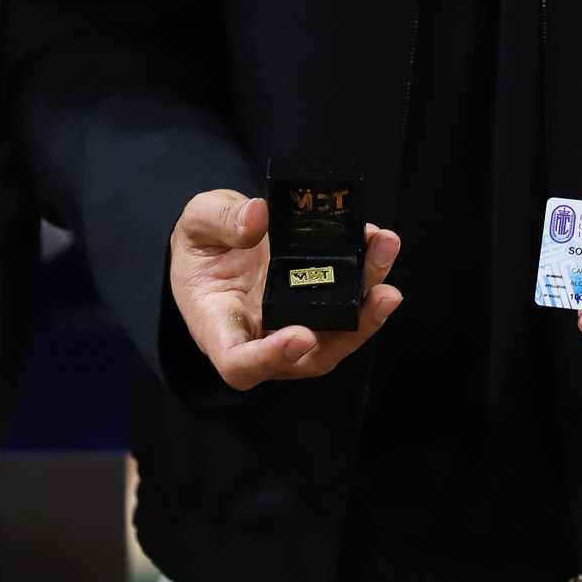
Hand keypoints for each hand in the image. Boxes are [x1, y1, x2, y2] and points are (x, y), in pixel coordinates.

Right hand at [170, 190, 402, 391]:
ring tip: (384, 251)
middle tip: (382, 294)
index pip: (240, 363)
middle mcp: (261, 337)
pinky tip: (375, 243)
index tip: (300, 336)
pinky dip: (366, 278)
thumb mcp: (197, 222)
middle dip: (352, 331)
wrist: (216, 242)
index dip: (271, 358)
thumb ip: (221, 221)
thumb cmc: (201, 245)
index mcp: (217, 328)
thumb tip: (257, 218)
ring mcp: (292, 327)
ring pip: (338, 335)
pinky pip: (347, 306)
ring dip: (370, 302)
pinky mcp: (316, 309)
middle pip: (309, 358)